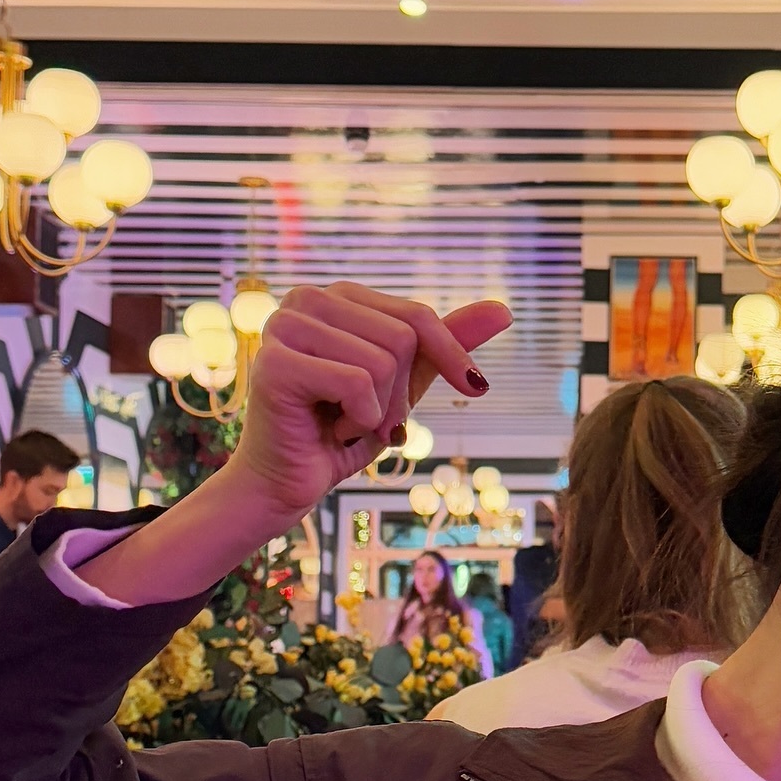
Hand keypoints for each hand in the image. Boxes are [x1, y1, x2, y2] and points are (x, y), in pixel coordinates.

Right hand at [229, 285, 512, 525]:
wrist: (288, 483)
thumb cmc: (341, 434)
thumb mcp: (403, 387)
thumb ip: (443, 346)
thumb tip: (504, 309)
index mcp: (337, 297)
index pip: (416, 316)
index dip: (450, 356)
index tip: (475, 389)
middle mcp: (307, 298)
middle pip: (402, 339)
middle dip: (399, 396)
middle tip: (366, 419)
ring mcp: (285, 325)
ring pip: (383, 363)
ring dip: (378, 412)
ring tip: (344, 424)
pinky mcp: (276, 361)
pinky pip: (357, 384)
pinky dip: (358, 420)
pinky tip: (329, 428)